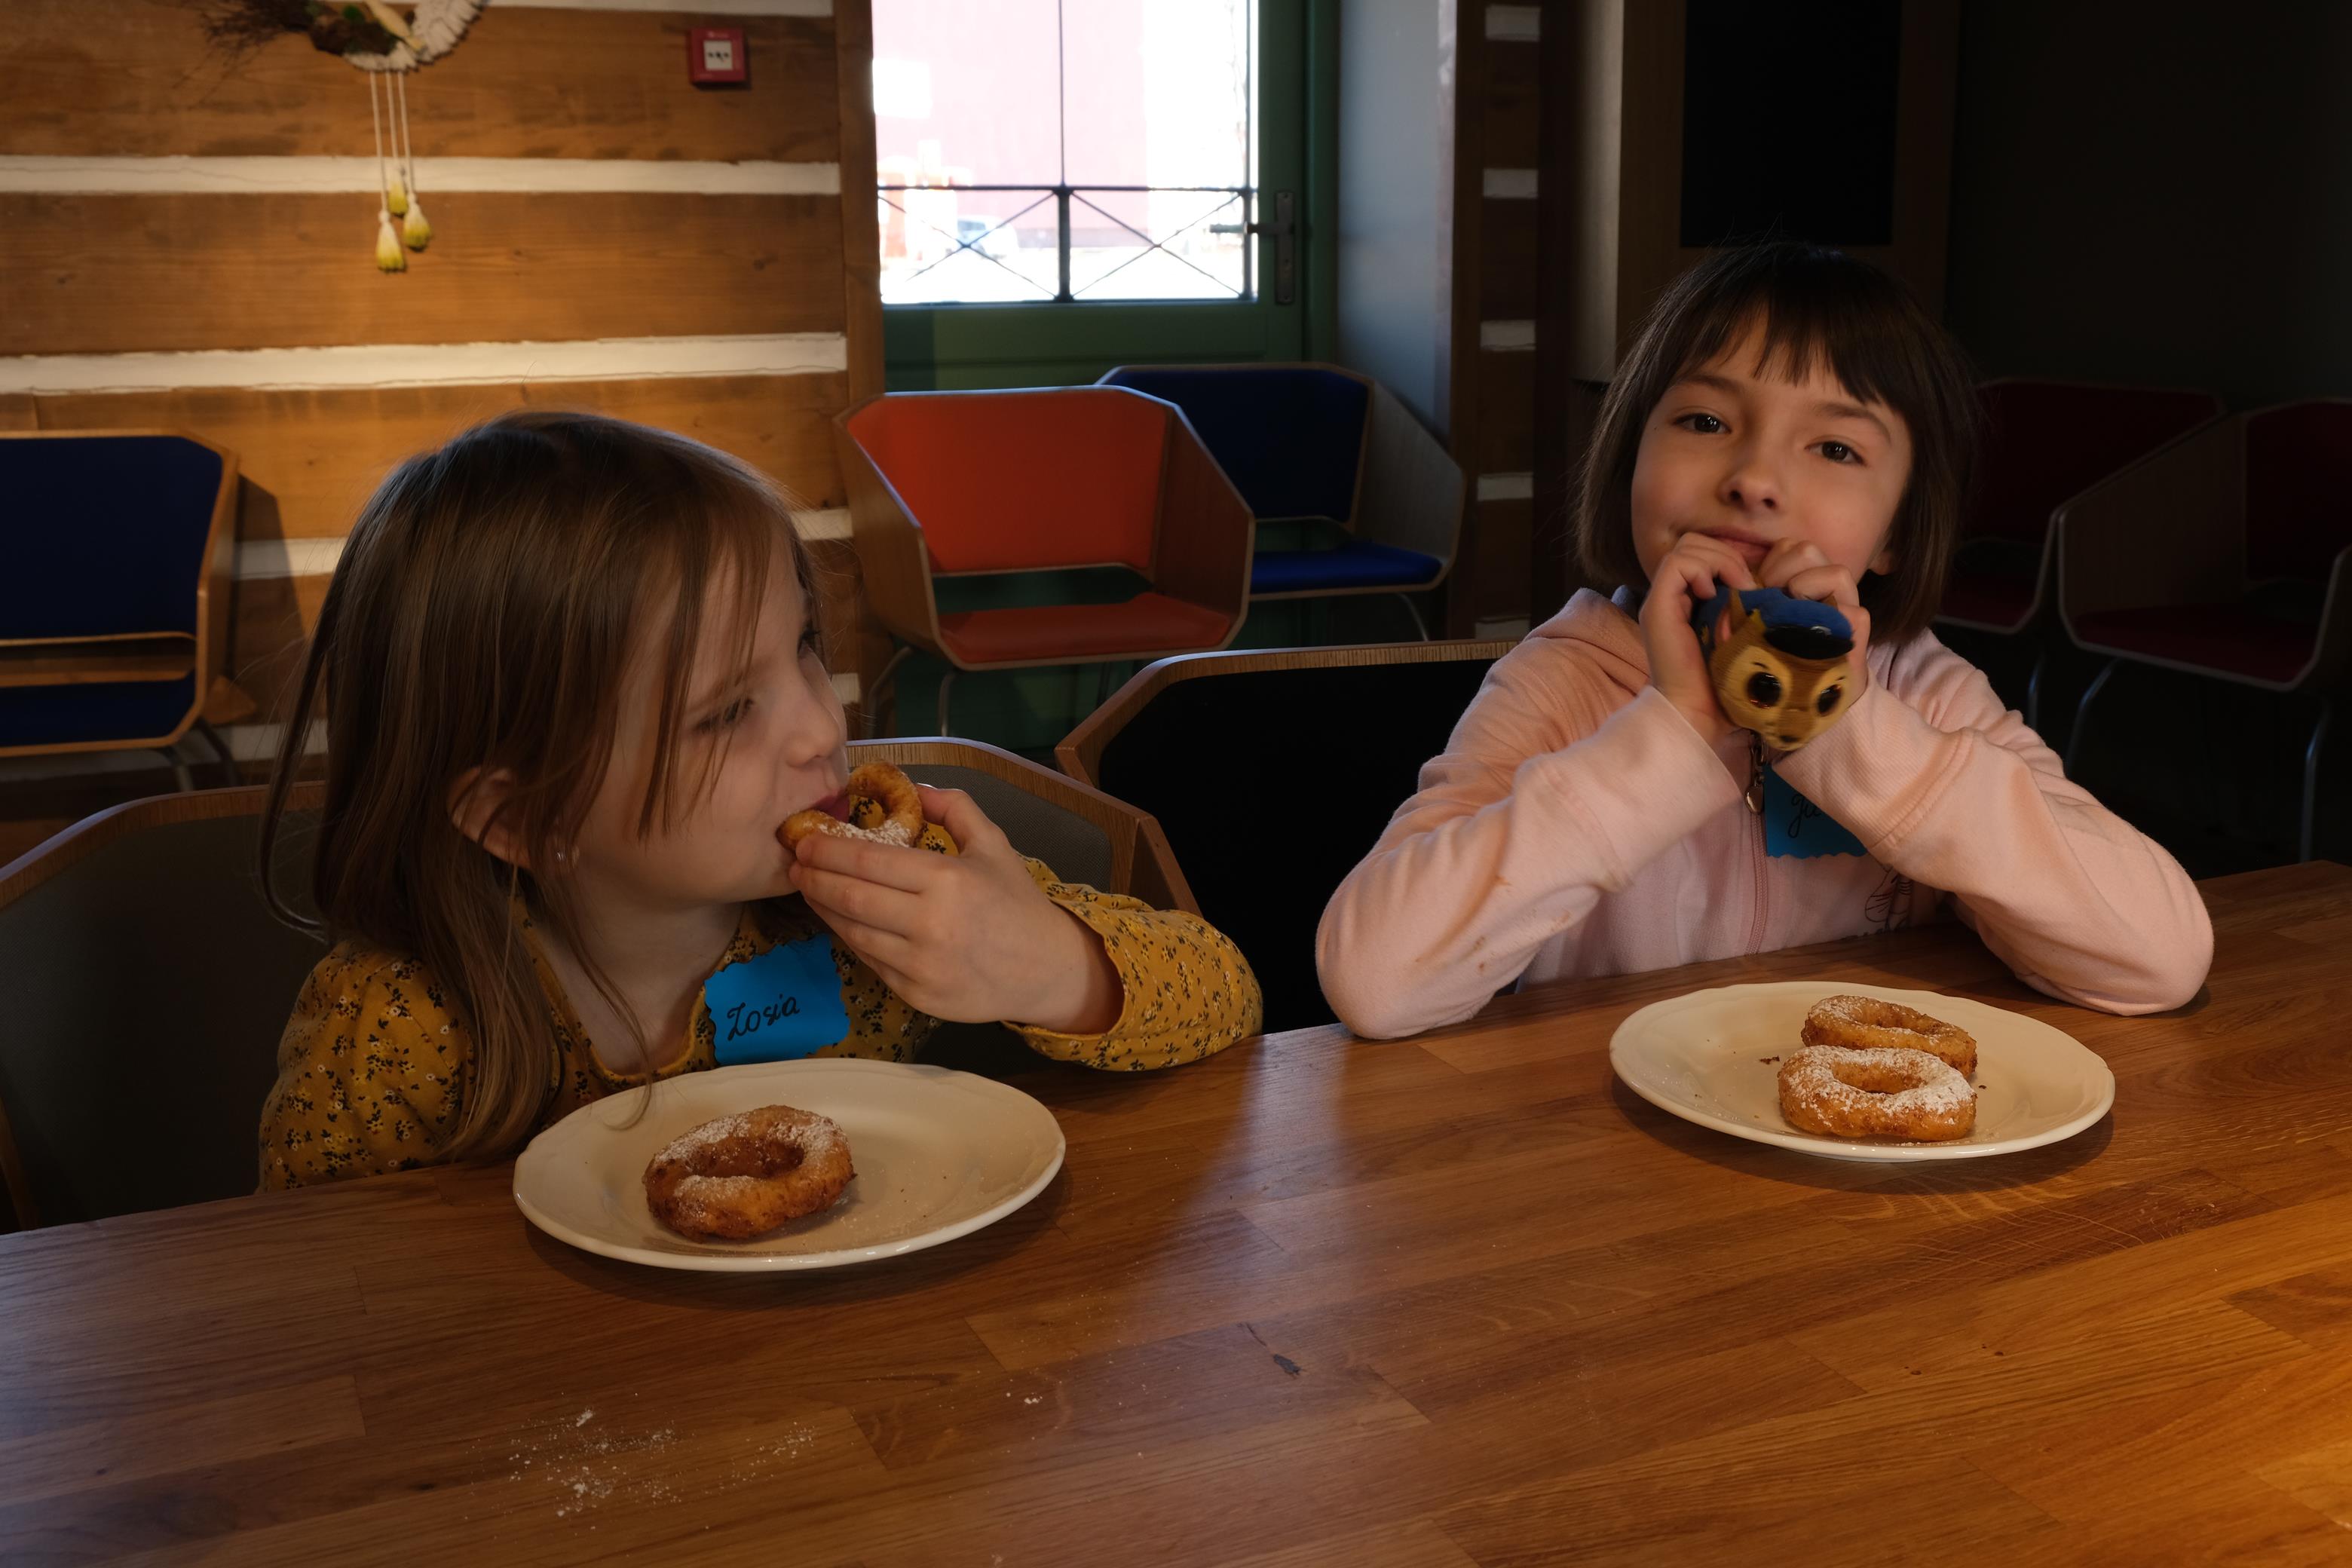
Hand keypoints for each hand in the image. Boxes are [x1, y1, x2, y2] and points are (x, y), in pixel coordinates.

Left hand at [787, 785, 1123, 1033]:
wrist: (1046, 970)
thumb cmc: (1018, 903)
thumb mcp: (994, 844)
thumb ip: (954, 808)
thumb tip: (913, 787)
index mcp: (946, 879)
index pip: (869, 861)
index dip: (829, 851)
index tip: (806, 841)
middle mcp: (929, 923)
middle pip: (851, 898)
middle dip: (815, 879)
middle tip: (795, 864)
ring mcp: (920, 965)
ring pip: (853, 933)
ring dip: (824, 909)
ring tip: (810, 889)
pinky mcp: (915, 994)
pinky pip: (870, 961)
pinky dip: (850, 938)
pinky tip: (841, 921)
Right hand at [1641, 532, 1756, 744]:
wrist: (1697, 714)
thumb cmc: (1726, 687)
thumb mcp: (1744, 638)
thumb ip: (1748, 612)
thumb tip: (1770, 588)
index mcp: (1690, 603)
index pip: (1706, 554)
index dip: (1732, 560)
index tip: (1755, 587)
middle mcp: (1672, 597)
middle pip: (1695, 543)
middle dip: (1727, 556)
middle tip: (1745, 586)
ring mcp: (1662, 600)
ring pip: (1687, 546)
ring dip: (1719, 561)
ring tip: (1735, 590)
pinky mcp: (1658, 605)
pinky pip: (1678, 562)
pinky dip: (1704, 570)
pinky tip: (1719, 597)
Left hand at [1753, 539, 1872, 703]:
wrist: (1801, 700)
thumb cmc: (1772, 658)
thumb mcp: (1757, 620)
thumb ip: (1752, 597)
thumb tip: (1731, 583)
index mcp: (1803, 580)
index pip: (1788, 548)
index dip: (1769, 564)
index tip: (1755, 590)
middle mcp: (1827, 588)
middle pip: (1808, 551)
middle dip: (1782, 572)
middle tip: (1770, 602)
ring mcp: (1847, 607)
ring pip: (1836, 572)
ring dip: (1806, 591)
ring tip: (1789, 617)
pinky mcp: (1859, 631)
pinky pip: (1851, 612)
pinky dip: (1828, 620)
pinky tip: (1806, 637)